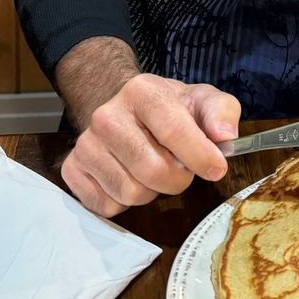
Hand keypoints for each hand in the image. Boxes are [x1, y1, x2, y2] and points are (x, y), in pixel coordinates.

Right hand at [61, 73, 240, 216]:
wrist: (130, 109)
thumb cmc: (173, 109)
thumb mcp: (204, 100)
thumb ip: (222, 112)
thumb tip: (225, 136)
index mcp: (143, 93)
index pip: (174, 131)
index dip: (201, 157)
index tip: (216, 169)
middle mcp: (107, 116)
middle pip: (153, 171)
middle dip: (178, 179)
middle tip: (181, 168)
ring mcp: (86, 144)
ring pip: (130, 193)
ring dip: (153, 192)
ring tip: (155, 170)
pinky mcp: (73, 168)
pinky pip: (107, 206)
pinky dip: (126, 203)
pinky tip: (132, 178)